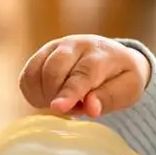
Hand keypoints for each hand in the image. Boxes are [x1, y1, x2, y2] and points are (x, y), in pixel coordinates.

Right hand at [19, 35, 150, 117]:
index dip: (69, 93)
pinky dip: (32, 92)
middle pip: (54, 70)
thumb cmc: (122, 77)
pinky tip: (48, 99)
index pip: (82, 74)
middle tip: (73, 109)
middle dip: (56, 97)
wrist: (116, 56)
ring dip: (43, 96)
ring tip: (63, 103)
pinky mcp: (43, 52)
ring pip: (37, 72)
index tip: (57, 108)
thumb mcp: (128, 90)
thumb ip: (109, 99)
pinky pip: (27, 74)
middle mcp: (77, 45)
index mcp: (101, 55)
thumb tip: (91, 109)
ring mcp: (57, 46)